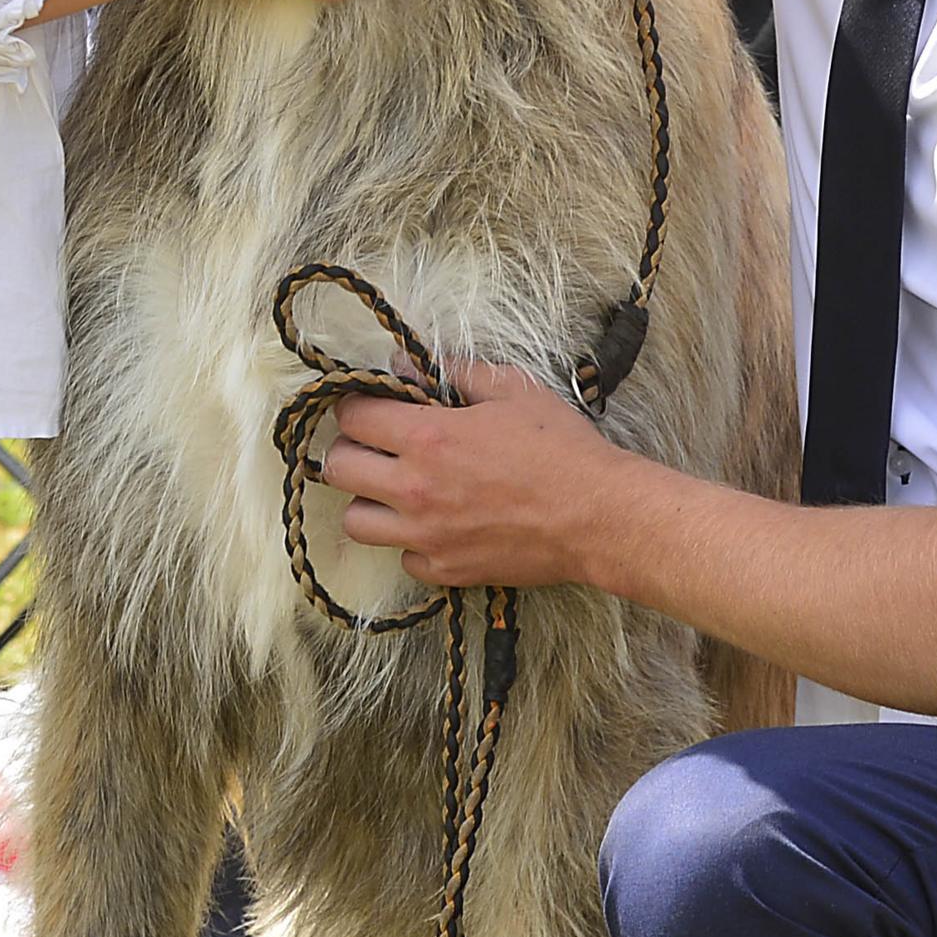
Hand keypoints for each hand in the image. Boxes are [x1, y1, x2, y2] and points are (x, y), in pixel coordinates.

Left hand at [320, 365, 629, 589]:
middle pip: (338, 468)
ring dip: (369, 500)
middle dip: (350, 448)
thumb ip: (455, 371)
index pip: (352, 416)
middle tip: (376, 444)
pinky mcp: (446, 571)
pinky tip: (435, 524)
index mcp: (428, 437)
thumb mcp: (513, 389)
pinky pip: (401, 558)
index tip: (370, 404)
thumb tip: (407, 365)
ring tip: (396, 489)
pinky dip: (409, 542)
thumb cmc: (561, 448)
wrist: (598, 516)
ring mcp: (427, 536)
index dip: (356, 404)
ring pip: (355, 520)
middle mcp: (415, 489)